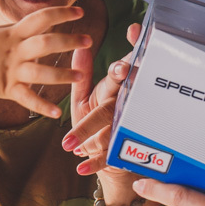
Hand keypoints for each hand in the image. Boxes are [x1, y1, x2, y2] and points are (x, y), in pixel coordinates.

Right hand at [0, 5, 90, 118]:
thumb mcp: (0, 31)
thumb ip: (22, 28)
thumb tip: (44, 20)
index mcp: (15, 32)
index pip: (42, 18)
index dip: (62, 13)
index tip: (80, 12)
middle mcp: (16, 50)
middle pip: (46, 43)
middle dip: (69, 41)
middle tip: (89, 41)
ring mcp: (12, 70)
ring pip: (41, 73)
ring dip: (63, 74)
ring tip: (81, 77)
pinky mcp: (8, 89)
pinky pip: (28, 99)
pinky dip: (42, 107)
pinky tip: (58, 112)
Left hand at [63, 23, 140, 173]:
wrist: (108, 159)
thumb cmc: (98, 121)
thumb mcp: (86, 97)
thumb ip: (82, 74)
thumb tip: (80, 46)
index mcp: (116, 91)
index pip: (122, 71)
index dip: (127, 58)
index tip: (132, 39)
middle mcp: (125, 108)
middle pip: (122, 94)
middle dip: (122, 82)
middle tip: (121, 68)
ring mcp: (126, 130)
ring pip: (113, 127)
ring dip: (93, 133)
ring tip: (72, 143)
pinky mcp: (124, 153)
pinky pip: (109, 156)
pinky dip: (94, 163)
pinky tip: (80, 166)